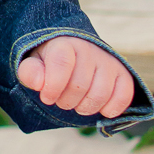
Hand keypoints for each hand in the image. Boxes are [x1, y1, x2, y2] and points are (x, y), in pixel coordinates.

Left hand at [16, 36, 133, 117]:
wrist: (73, 55)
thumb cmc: (49, 64)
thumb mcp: (33, 65)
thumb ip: (30, 72)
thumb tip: (40, 83)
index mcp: (64, 44)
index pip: (62, 64)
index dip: (53, 87)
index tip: (46, 97)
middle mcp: (89, 49)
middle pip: (79, 86)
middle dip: (65, 101)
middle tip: (61, 100)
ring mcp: (108, 61)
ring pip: (100, 95)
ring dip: (85, 108)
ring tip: (77, 104)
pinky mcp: (123, 74)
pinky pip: (123, 96)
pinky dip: (110, 109)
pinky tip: (99, 108)